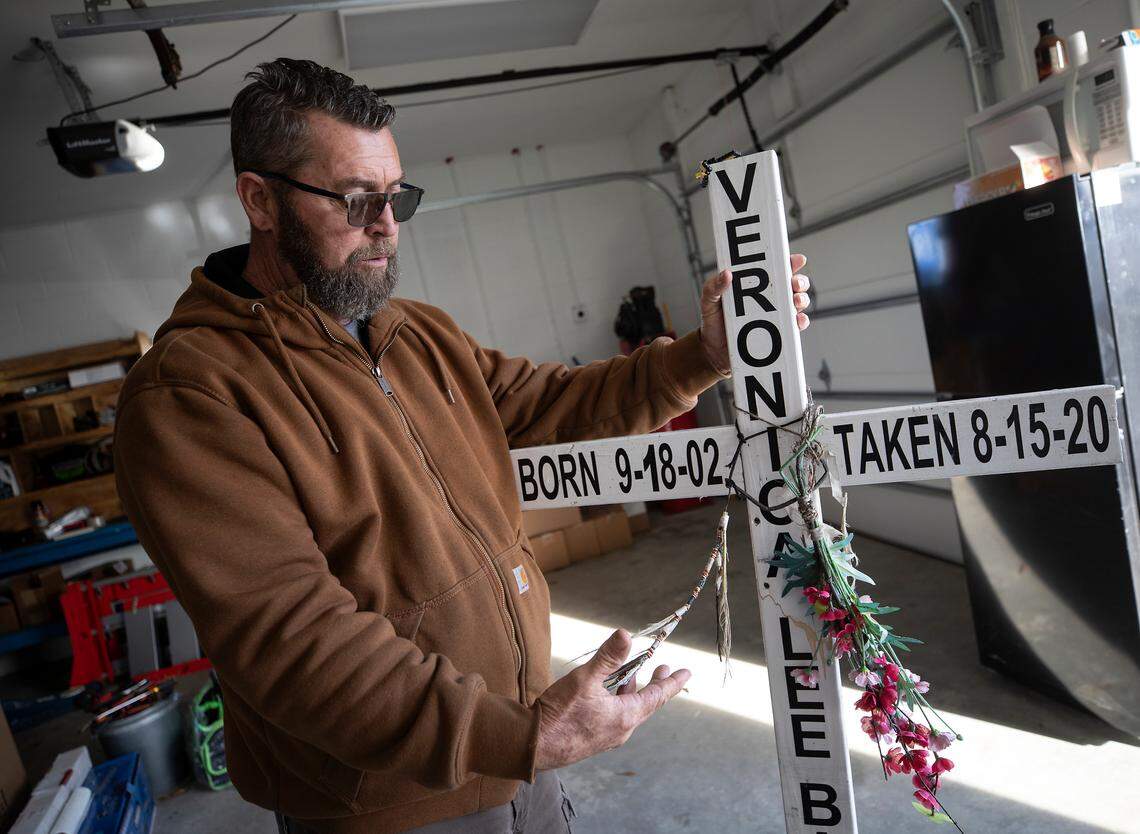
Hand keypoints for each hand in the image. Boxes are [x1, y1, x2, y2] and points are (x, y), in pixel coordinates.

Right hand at [534, 629, 689, 770]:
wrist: (533, 746)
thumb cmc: (560, 714)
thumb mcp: (585, 679)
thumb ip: (608, 656)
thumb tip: (626, 634)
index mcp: (626, 715)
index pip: (657, 696)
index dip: (672, 682)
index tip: (686, 673)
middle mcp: (622, 729)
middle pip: (645, 703)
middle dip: (655, 684)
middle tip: (663, 669)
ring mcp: (608, 736)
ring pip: (628, 710)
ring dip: (632, 690)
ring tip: (632, 674)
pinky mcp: (594, 739)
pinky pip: (615, 717)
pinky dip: (618, 700)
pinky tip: (606, 692)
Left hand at [699, 253, 810, 372]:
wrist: (714, 351)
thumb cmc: (714, 321)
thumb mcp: (709, 301)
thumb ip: (714, 287)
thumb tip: (726, 273)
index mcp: (757, 285)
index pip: (776, 268)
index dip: (789, 262)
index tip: (796, 260)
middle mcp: (771, 297)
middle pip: (794, 284)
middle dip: (800, 281)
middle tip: (794, 283)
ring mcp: (777, 315)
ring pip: (798, 302)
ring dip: (802, 299)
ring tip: (795, 301)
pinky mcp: (779, 333)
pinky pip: (796, 326)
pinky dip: (800, 322)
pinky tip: (796, 320)